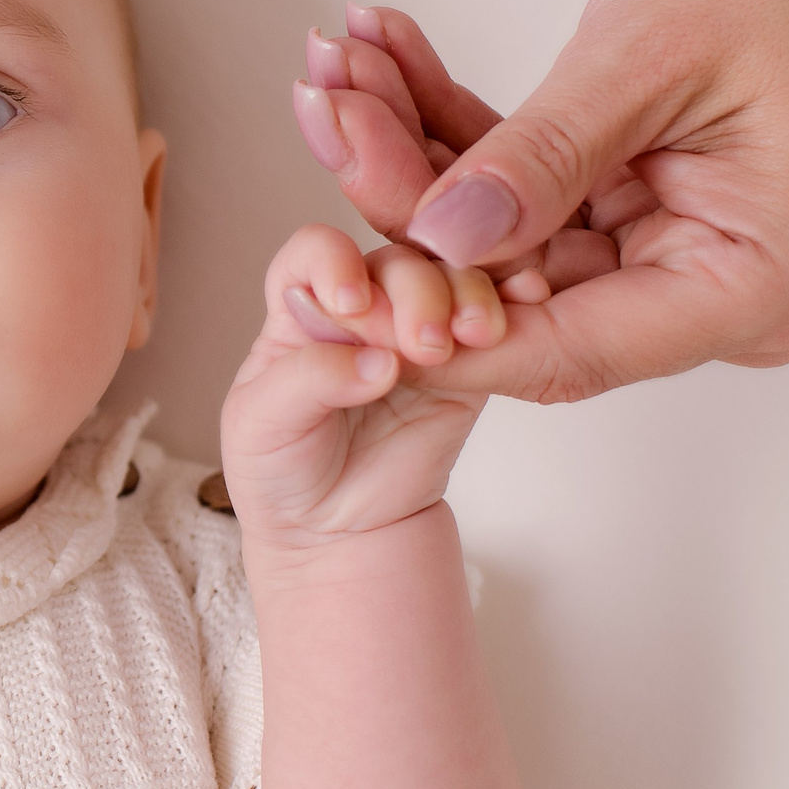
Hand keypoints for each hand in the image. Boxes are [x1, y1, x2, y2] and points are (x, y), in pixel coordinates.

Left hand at [219, 224, 499, 548]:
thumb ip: (310, 381)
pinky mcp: (468, 369)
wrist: (333, 534)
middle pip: (395, 264)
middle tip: (421, 345)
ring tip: (472, 337)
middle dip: (414, 293)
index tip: (350, 302)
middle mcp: (364, 312)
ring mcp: (417, 336)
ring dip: (467, 296)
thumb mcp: (261, 425)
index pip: (316, 254)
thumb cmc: (281, 471)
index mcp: (301, 310)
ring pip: (452, 283)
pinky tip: (527, 303)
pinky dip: (517, 304)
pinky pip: (496, 326)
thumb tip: (381, 361)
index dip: (334, 261)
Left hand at [297, 0, 788, 403]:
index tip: (342, 288)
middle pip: (523, 288)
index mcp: (758, 287)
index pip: (572, 349)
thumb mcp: (651, 56)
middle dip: (409, 201)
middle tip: (325, 114)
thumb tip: (440, 241)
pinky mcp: (635, 190)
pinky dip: (454, 122)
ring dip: (413, 148)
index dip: (446, 327)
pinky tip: (383, 56)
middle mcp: (719, 285)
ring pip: (506, 231)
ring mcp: (676, 240)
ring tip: (337, 66)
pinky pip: (523, 179)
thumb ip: (542, 159)